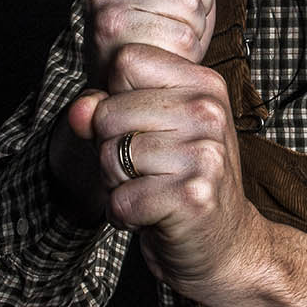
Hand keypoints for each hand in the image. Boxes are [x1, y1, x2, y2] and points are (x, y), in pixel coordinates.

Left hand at [84, 42, 306, 306]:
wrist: (227, 246)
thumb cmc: (180, 180)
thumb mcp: (146, 131)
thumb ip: (106, 109)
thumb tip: (79, 111)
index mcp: (203, 83)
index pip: (125, 60)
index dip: (115, 97)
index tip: (143, 126)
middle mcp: (208, 111)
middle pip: (107, 113)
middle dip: (111, 149)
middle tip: (148, 169)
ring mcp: (205, 153)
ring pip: (110, 158)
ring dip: (118, 185)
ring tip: (152, 190)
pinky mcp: (192, 197)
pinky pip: (120, 201)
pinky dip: (125, 215)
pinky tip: (153, 215)